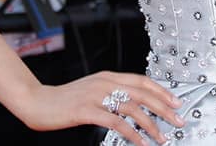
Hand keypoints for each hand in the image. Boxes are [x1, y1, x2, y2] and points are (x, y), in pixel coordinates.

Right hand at [19, 72, 184, 144]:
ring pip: (132, 108)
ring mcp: (95, 96)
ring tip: (161, 138)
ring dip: (151, 124)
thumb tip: (133, 104)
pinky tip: (140, 142)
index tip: (176, 102)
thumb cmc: (64, 100)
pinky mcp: (86, 110)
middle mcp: (104, 83)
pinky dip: (131, 133)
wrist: (37, 101)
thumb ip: (110, 93)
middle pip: (142, 93)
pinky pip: (115, 122)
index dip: (161, 91)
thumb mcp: (91, 91)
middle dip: (164, 108)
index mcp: (107, 77)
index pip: (141, 81)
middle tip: (178, 120)